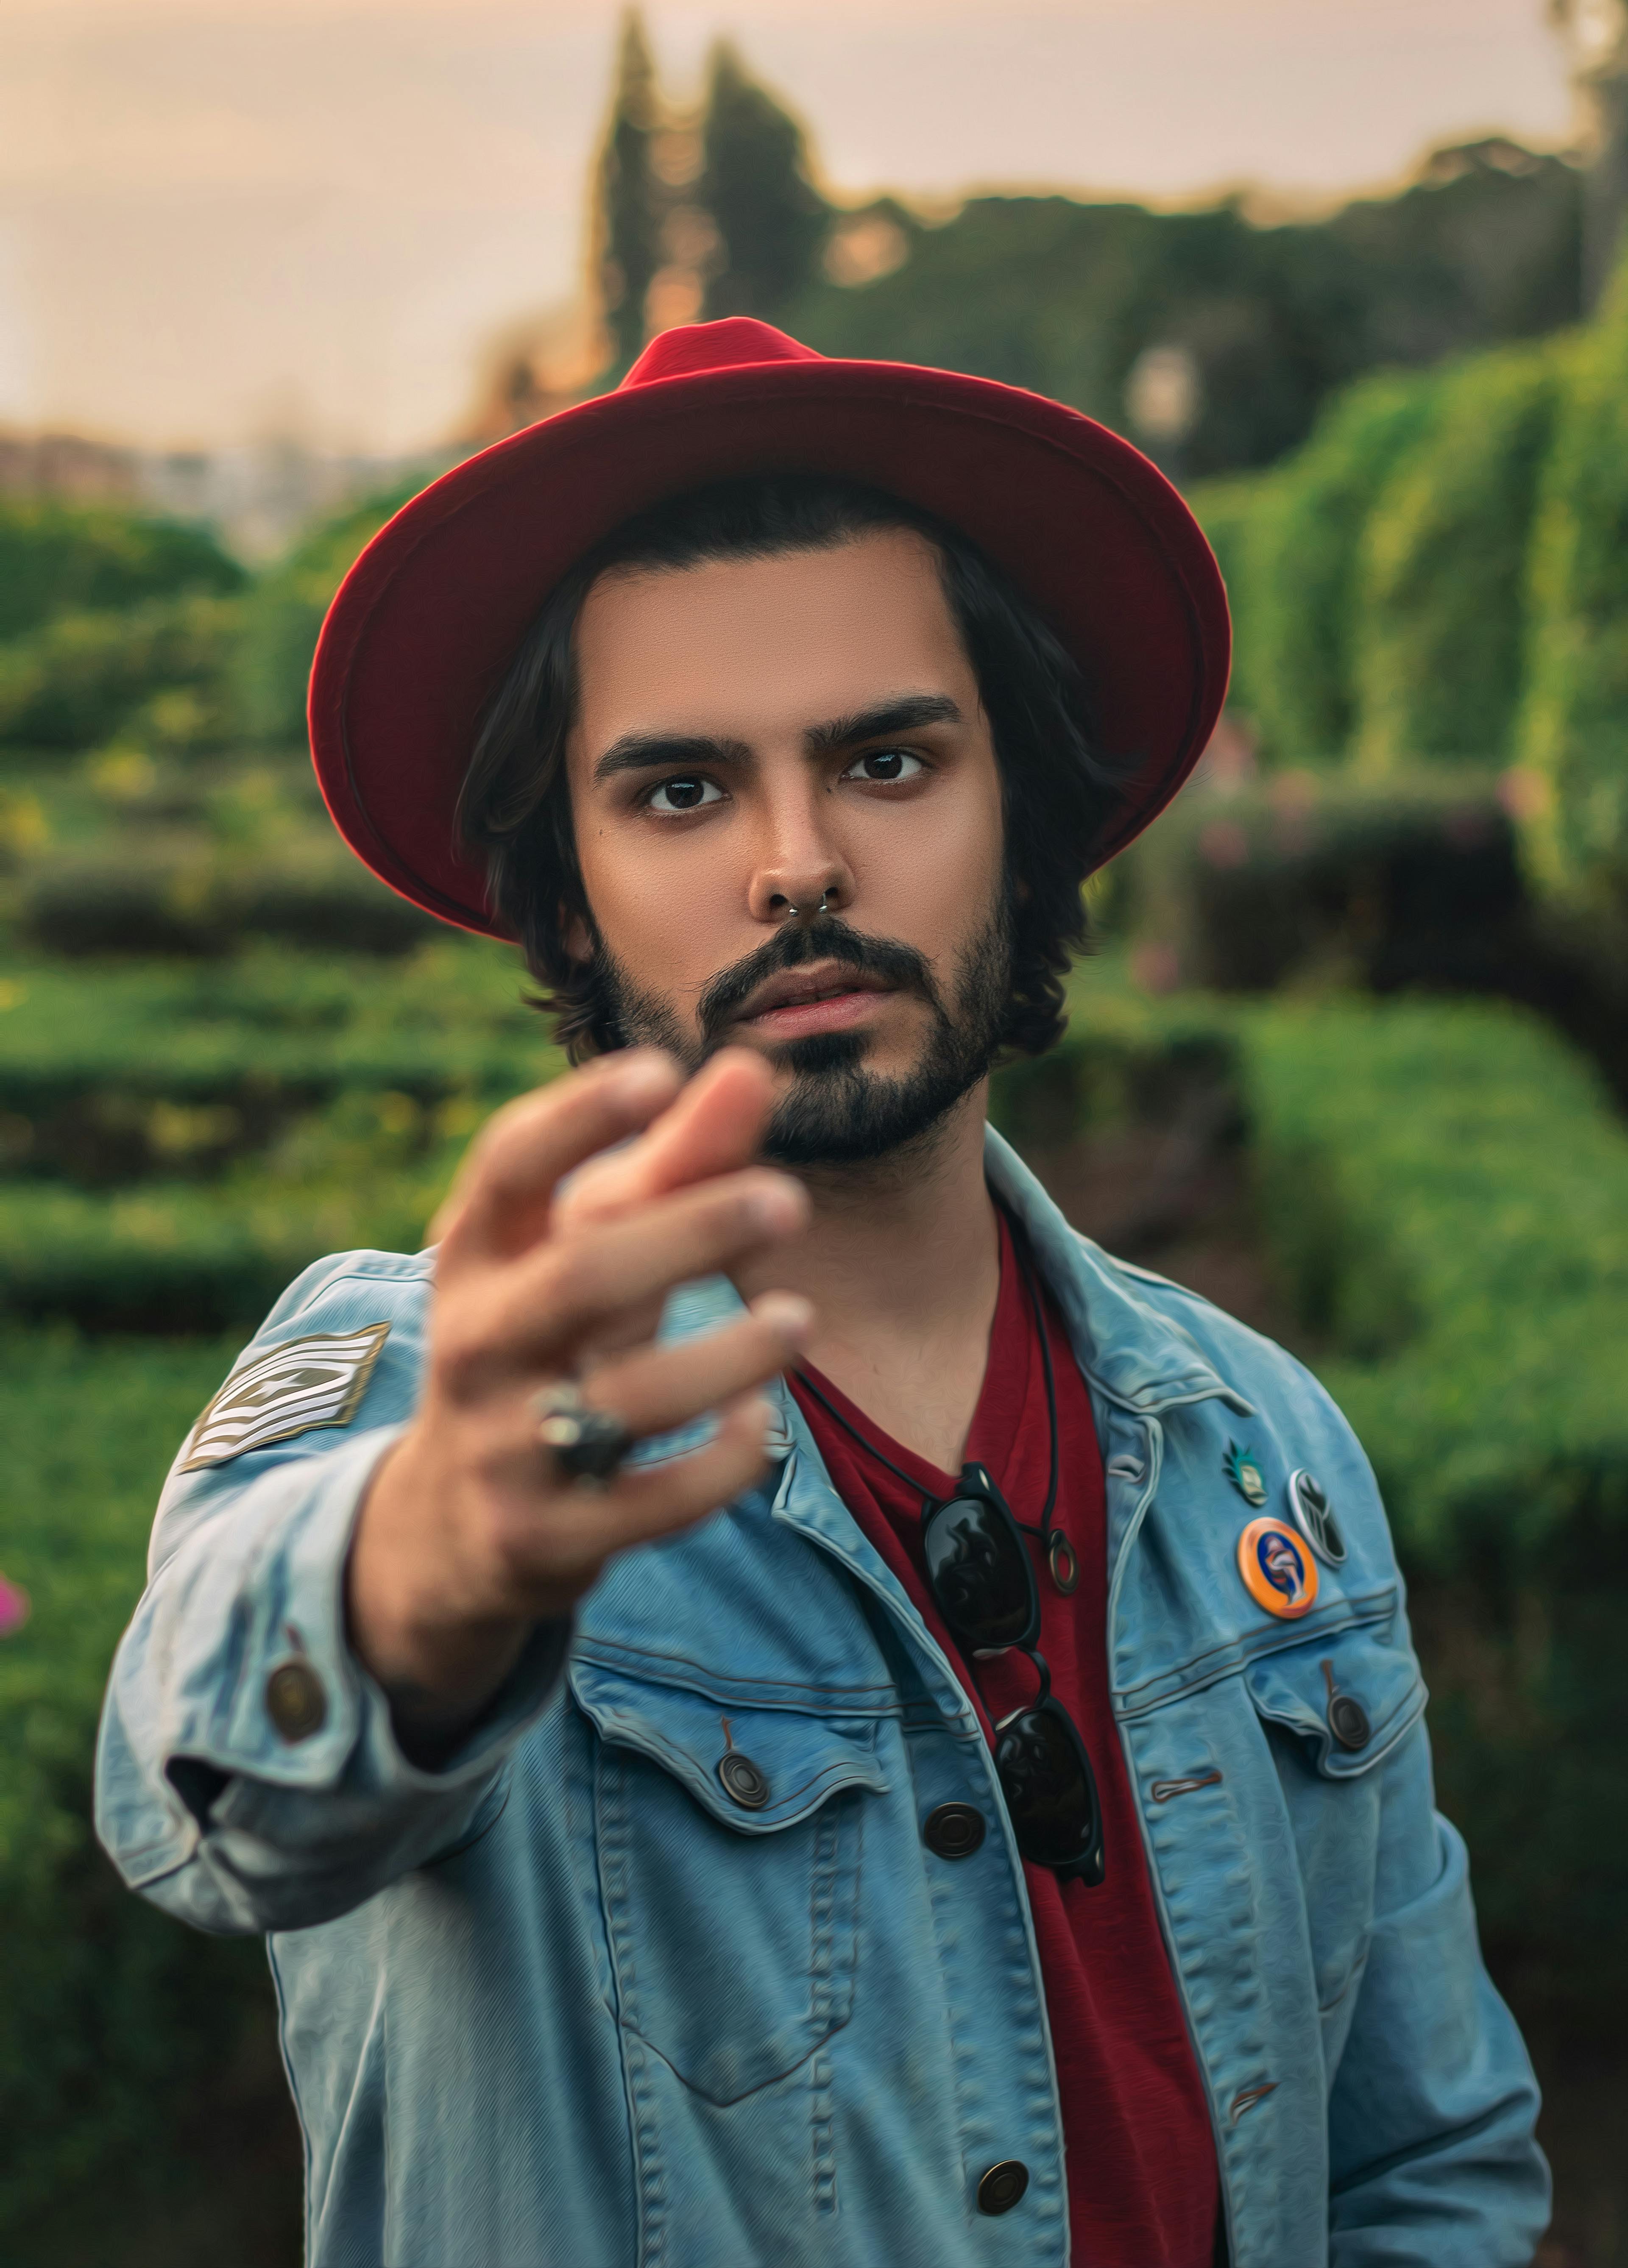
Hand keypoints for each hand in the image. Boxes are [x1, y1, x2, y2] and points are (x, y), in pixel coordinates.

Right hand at [347, 1047, 809, 1752]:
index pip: (507, 1166)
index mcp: (475, 1256)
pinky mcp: (544, 1537)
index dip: (578, 1115)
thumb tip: (753, 1065)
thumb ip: (672, 1161)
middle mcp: (475, 1344)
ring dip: (726, 1355)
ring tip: (801, 1319)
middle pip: (581, 1279)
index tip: (661, 1070)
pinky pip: (648, 1505)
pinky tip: (762, 1423)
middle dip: (690, 1233)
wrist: (450, 1525)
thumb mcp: (584, 1251)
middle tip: (789, 1200)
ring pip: (625, 1399)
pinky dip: (718, 1465)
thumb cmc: (549, 1341)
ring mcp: (504, 1446)